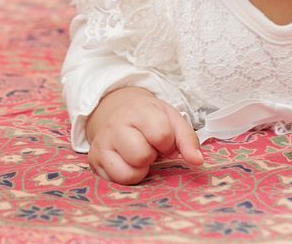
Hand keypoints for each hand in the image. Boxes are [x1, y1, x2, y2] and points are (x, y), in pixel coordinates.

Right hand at [85, 86, 203, 183]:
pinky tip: (127, 162)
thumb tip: (197, 161)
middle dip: (151, 155)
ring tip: (137, 155)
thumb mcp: (171, 119)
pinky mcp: (94, 160)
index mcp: (138, 110)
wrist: (116, 110)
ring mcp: (102, 143)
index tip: (163, 138)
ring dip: (140, 168)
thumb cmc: (148, 118)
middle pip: (142, 155)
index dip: (168, 142)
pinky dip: (127, 176)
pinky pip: (116, 182)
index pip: (161, 135)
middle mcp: (115, 124)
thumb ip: (187, 139)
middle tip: (149, 146)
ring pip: (128, 173)